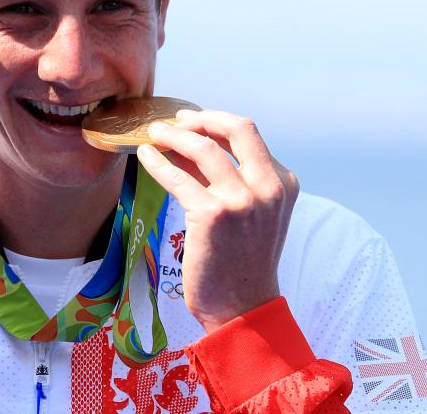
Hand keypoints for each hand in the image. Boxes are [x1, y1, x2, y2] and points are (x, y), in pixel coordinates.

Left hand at [136, 110, 298, 332]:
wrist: (243, 308)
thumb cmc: (241, 261)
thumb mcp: (250, 214)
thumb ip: (229, 180)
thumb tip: (188, 146)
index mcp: (283, 184)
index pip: (247, 136)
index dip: (214, 123)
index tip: (190, 122)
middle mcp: (268, 188)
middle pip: (237, 127)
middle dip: (201, 118)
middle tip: (174, 122)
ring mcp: (242, 200)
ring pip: (203, 147)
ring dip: (173, 135)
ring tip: (153, 134)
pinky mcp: (213, 215)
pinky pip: (177, 176)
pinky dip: (157, 162)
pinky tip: (144, 156)